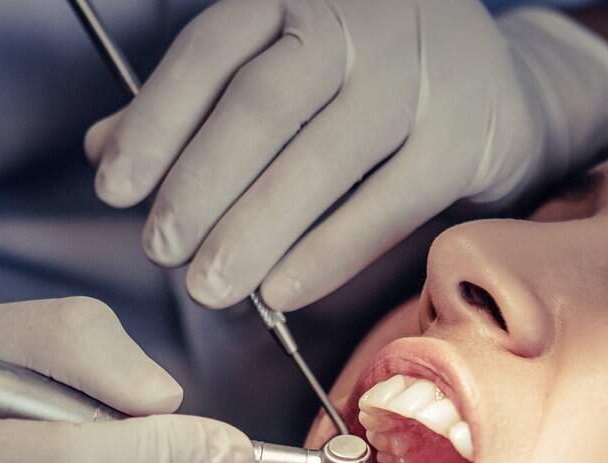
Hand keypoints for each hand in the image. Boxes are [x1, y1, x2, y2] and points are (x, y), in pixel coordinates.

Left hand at [85, 0, 607, 311]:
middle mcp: (360, 23)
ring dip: (255, 232)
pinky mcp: (462, 140)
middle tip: (160, 251)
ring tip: (209, 286)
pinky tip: (281, 290)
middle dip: (202, 187)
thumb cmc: (367, 79)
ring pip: (320, 160)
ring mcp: (417, 77)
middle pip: (263, 107)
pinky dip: (327, 254)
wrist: (503, 83)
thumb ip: (195, 104)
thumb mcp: (280, 66)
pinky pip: (384, 206)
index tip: (116, 189)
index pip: (213, 51)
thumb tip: (104, 152)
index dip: (157, 122)